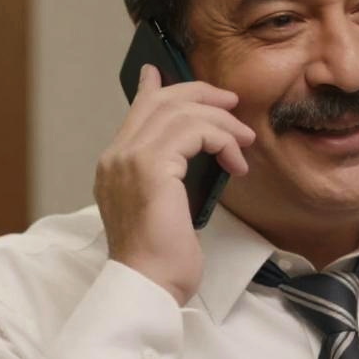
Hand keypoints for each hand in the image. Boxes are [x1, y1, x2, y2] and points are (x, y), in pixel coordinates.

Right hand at [94, 64, 255, 305]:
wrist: (148, 284)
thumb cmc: (159, 260)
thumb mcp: (163, 210)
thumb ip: (167, 178)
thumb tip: (189, 158)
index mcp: (114, 167)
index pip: (137, 113)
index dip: (155, 89)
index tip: (164, 73)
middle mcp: (116, 157)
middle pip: (162, 102)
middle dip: (202, 96)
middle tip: (232, 105)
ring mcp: (131, 159)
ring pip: (182, 112)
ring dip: (222, 122)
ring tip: (244, 142)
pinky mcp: (152, 167)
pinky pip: (195, 131)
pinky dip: (222, 140)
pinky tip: (235, 162)